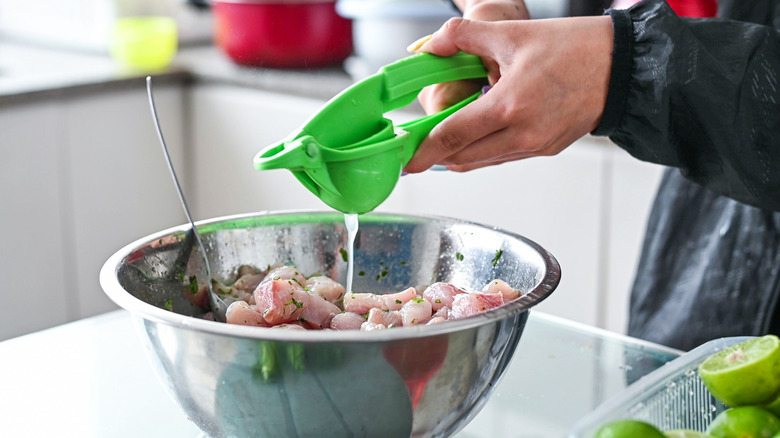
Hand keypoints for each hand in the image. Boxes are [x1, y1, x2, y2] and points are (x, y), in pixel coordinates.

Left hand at [404, 15, 612, 172]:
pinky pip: (505, 156)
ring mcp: (536, 145)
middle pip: (464, 157)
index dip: (425, 150)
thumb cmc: (573, 49)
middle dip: (438, 156)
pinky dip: (485, 151)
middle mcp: (523, 133)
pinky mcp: (546, 149)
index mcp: (510, 105)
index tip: (407, 159)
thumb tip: (431, 46)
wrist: (621, 68)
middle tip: (418, 149)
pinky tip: (477, 137)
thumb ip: (465, 36)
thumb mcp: (513, 34)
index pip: (454, 135)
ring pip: (484, 161)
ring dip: (460, 155)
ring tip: (444, 143)